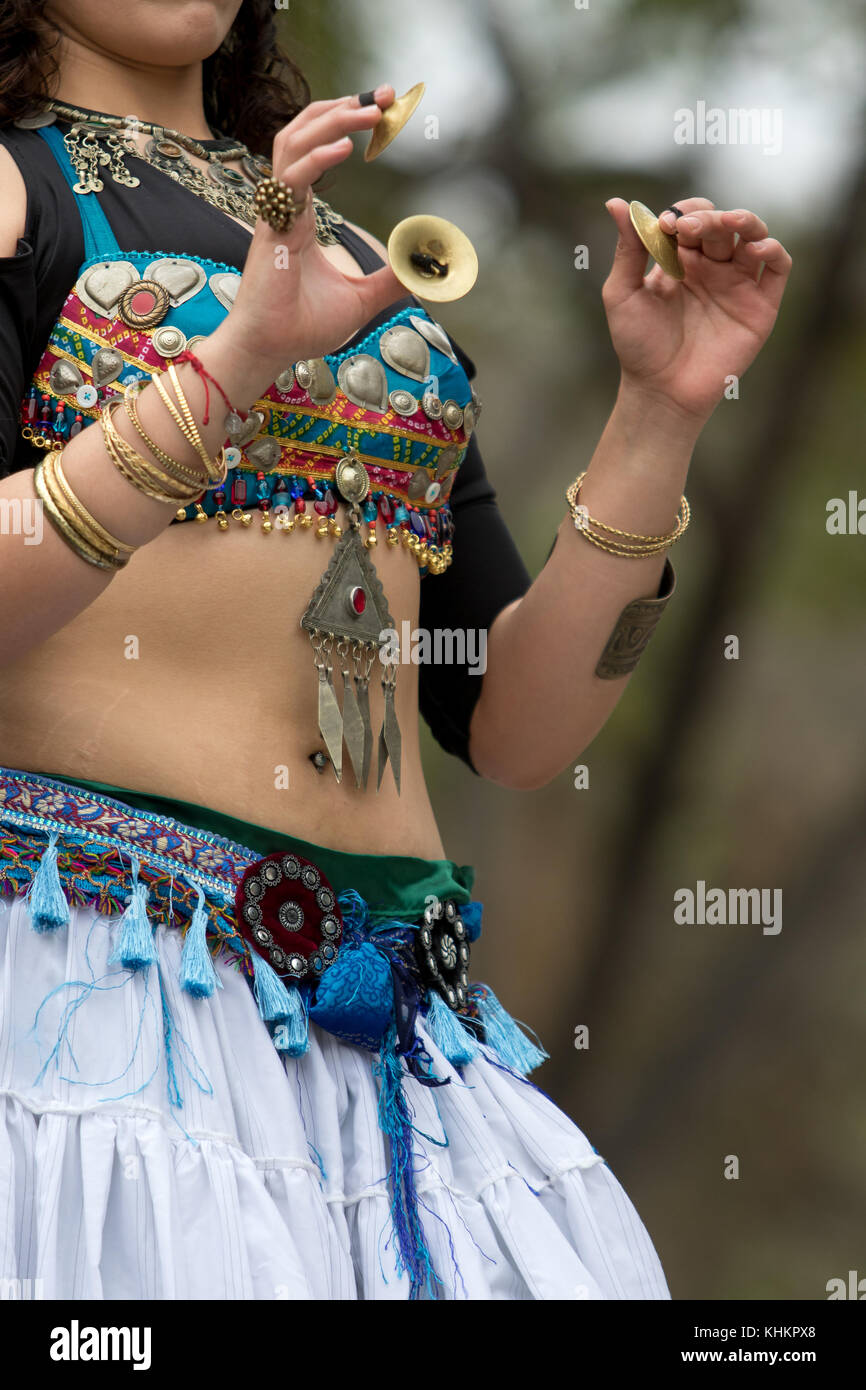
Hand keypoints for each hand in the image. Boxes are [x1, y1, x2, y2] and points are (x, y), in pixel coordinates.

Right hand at [222, 87, 405, 385]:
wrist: (270, 348)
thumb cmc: (301, 325)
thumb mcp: (361, 299)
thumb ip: (390, 280)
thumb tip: (424, 269)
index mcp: (302, 212)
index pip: (319, 146)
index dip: (346, 120)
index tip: (382, 107)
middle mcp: (286, 204)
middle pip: (305, 131)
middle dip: (343, 105)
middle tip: (384, 94)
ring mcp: (276, 212)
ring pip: (292, 143)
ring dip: (330, 120)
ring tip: (369, 110)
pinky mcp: (272, 228)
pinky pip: (291, 180)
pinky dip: (317, 158)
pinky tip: (345, 147)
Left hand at [602, 196, 792, 423]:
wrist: (661, 391)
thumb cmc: (638, 346)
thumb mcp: (622, 293)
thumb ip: (627, 248)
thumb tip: (615, 202)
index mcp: (680, 260)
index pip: (691, 218)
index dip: (683, 213)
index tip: (666, 225)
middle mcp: (711, 267)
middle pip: (721, 224)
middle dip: (707, 218)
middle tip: (689, 228)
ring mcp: (737, 284)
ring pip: (752, 236)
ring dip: (744, 220)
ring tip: (729, 221)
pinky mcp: (760, 305)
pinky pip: (778, 267)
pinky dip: (773, 249)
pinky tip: (755, 248)